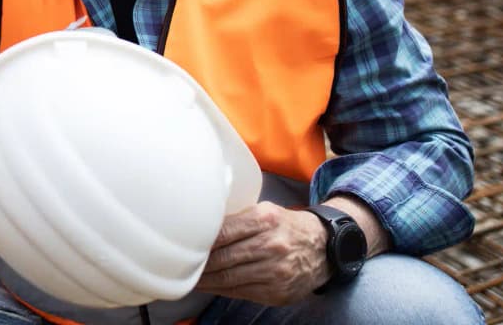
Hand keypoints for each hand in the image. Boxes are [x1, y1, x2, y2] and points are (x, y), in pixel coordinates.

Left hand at [194, 202, 329, 306]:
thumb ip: (237, 218)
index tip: (185, 244)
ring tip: (189, 277)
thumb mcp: (265, 211)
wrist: (322, 248)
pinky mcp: (276, 291)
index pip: (223, 232)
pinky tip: (210, 285)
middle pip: (223, 258)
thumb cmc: (286, 226)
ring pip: (229, 278)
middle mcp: (271, 245)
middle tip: (180, 263)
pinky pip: (240, 292)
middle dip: (200, 263)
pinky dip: (221, 289)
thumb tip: (202, 227)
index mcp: (265, 219)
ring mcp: (275, 271)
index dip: (201, 242)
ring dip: (205, 280)